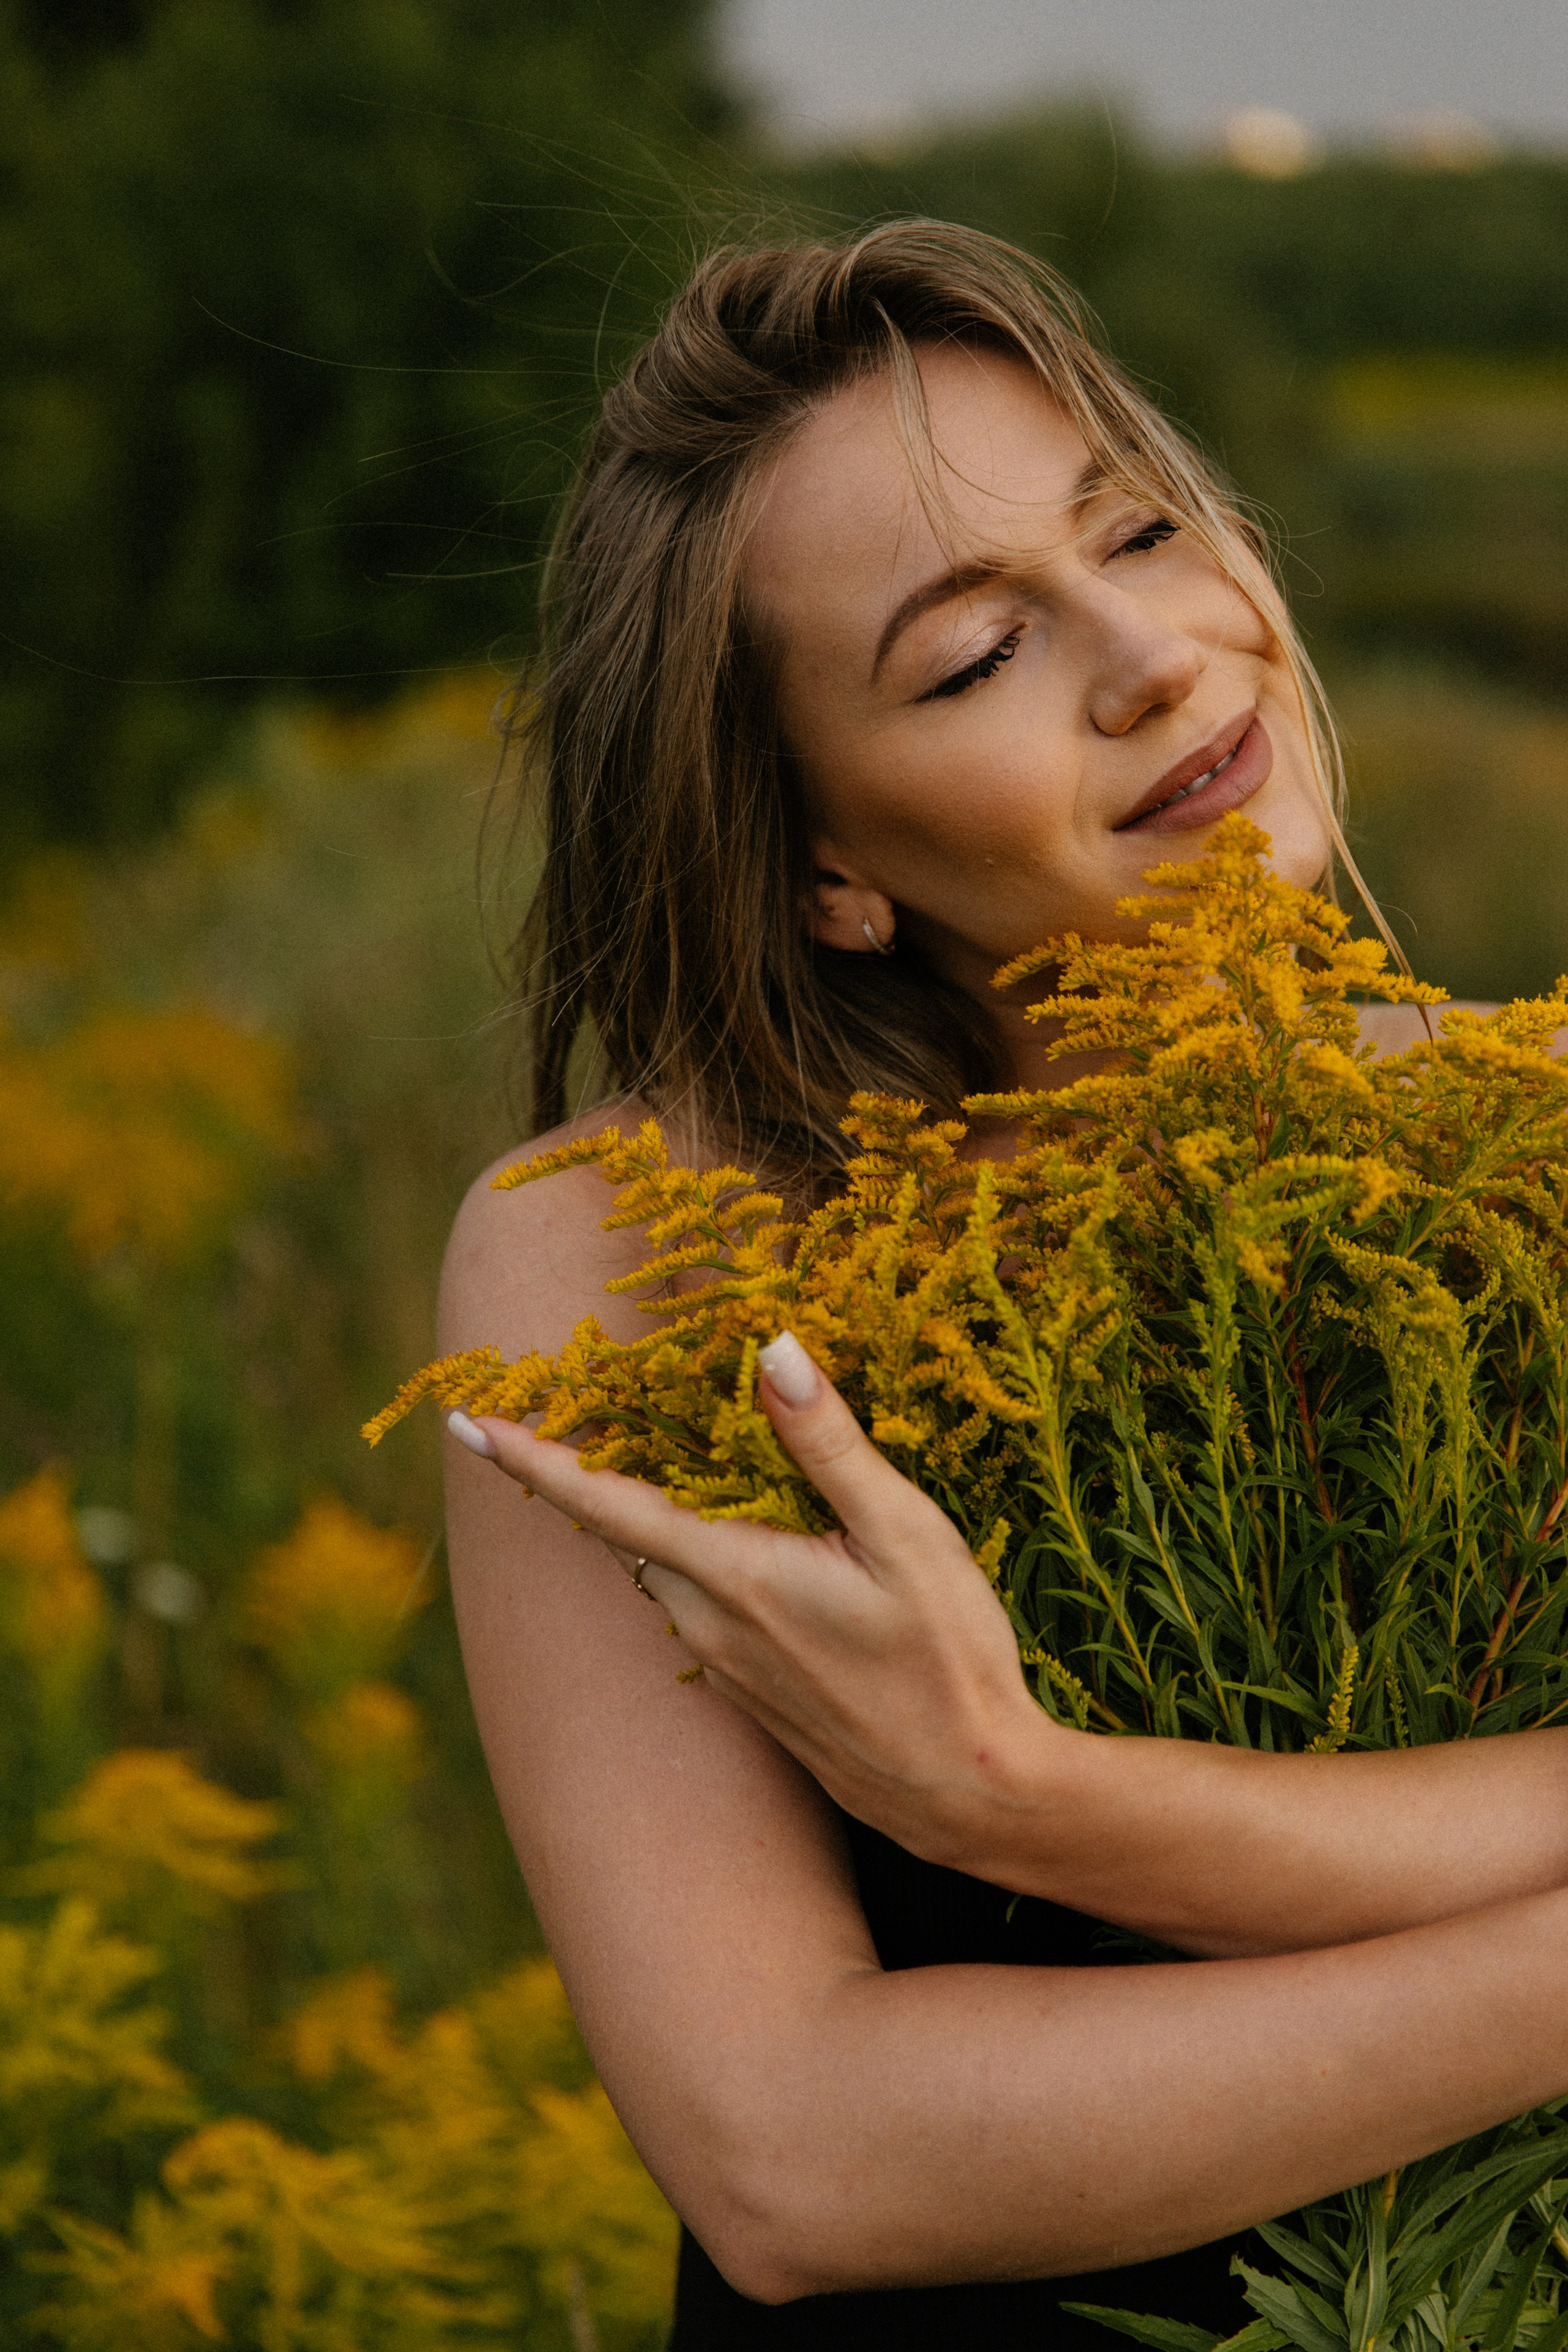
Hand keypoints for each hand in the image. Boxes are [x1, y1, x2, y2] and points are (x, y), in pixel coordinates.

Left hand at [446, 1333, 1058, 1871]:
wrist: (970, 1795)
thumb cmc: (950, 1662)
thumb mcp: (905, 1536)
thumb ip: (830, 1445)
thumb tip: (773, 1349)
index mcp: (733, 1578)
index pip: (603, 1505)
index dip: (531, 1460)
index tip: (466, 1423)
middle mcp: (707, 1625)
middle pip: (622, 1532)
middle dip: (586, 1474)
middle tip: (561, 1410)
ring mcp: (726, 1667)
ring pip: (660, 1570)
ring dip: (645, 1516)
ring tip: (650, 1455)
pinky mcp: (753, 1694)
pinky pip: (695, 1607)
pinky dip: (690, 1559)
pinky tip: (733, 1539)